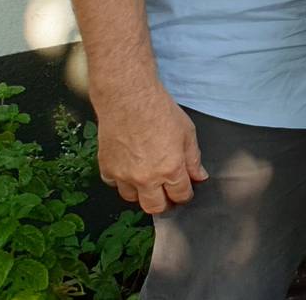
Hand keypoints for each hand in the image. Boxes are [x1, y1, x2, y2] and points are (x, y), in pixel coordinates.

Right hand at [95, 85, 206, 214]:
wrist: (128, 98)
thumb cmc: (159, 110)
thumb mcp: (187, 132)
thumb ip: (193, 159)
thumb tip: (199, 176)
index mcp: (170, 169)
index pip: (180, 196)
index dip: (185, 194)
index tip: (184, 190)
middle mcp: (146, 178)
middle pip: (155, 207)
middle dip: (164, 203)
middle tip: (166, 193)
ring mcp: (124, 175)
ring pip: (133, 199)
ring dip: (141, 192)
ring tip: (147, 179)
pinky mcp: (106, 168)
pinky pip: (114, 184)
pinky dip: (121, 180)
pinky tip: (128, 168)